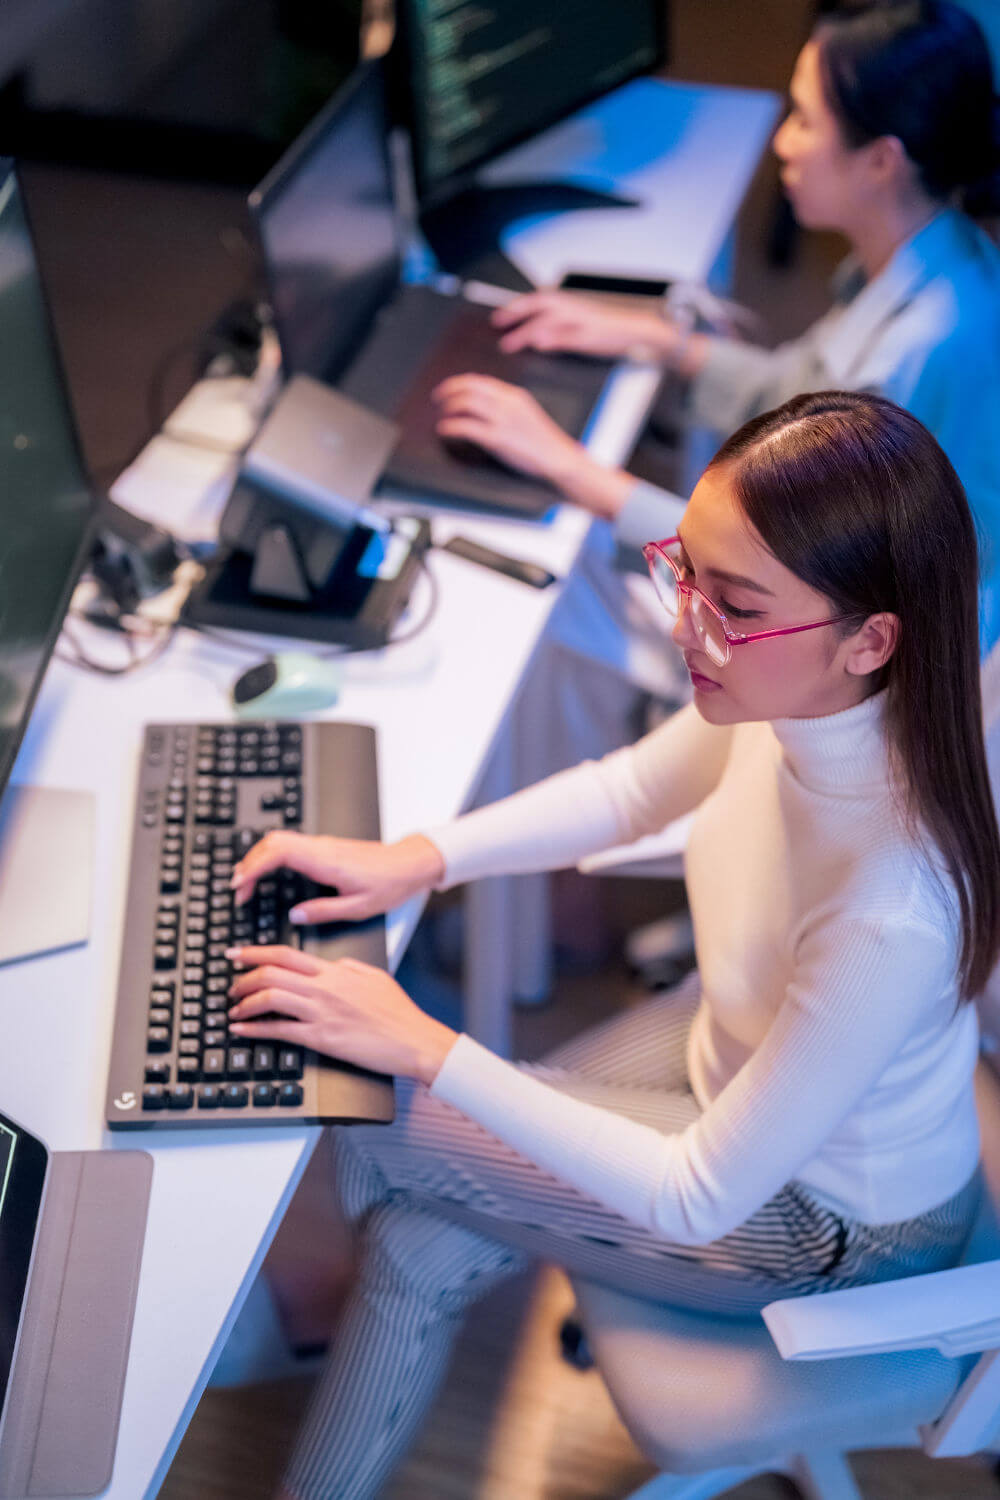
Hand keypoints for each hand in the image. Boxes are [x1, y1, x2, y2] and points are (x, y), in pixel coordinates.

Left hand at [226, 945, 457, 1085]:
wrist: (413, 1040)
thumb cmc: (399, 1013)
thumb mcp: (375, 977)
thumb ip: (348, 967)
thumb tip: (331, 963)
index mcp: (335, 971)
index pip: (285, 954)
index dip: (254, 952)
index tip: (235, 954)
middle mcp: (324, 987)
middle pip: (271, 973)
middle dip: (243, 978)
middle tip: (230, 984)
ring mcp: (321, 1012)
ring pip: (270, 997)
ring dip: (244, 1003)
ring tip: (234, 1009)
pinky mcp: (321, 1038)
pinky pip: (280, 1030)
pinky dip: (255, 1029)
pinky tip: (242, 1030)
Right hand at [229, 831, 444, 922]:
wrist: (410, 864)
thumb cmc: (390, 884)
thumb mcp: (358, 908)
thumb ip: (323, 912)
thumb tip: (294, 916)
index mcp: (326, 861)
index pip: (278, 853)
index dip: (254, 867)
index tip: (240, 885)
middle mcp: (321, 847)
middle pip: (272, 841)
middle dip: (249, 863)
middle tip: (238, 889)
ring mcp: (323, 844)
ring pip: (280, 839)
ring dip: (259, 857)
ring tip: (247, 882)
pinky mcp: (325, 847)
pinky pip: (290, 844)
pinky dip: (272, 855)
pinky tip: (268, 872)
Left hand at [433, 373, 581, 483]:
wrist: (559, 459)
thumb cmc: (543, 442)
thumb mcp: (526, 414)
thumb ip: (507, 406)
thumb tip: (482, 405)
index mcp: (514, 395)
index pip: (479, 381)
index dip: (459, 383)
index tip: (448, 389)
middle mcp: (507, 403)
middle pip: (469, 387)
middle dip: (448, 390)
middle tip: (437, 399)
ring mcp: (502, 420)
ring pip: (465, 403)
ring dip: (448, 407)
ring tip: (441, 415)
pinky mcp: (497, 439)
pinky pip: (466, 426)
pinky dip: (450, 426)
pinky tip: (444, 430)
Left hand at [492, 289, 670, 358]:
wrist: (633, 329)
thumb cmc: (604, 329)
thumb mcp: (577, 324)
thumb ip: (555, 329)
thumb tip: (534, 337)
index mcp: (567, 302)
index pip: (536, 300)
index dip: (516, 307)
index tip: (498, 317)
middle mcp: (571, 306)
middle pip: (538, 304)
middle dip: (516, 313)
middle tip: (497, 324)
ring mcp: (580, 320)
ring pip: (548, 321)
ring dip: (527, 331)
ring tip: (510, 343)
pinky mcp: (589, 335)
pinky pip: (567, 336)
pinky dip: (552, 339)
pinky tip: (539, 344)